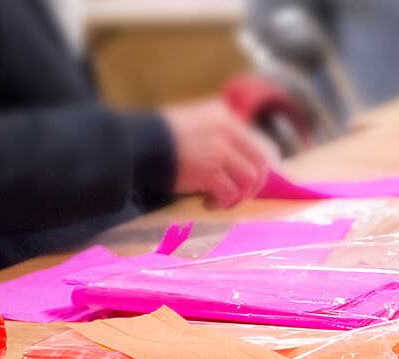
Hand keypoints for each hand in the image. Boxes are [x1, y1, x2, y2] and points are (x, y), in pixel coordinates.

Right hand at [162, 100, 279, 208]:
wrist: (137, 143)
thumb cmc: (158, 136)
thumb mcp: (193, 121)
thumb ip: (215, 133)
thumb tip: (234, 157)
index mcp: (224, 115)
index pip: (257, 142)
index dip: (261, 166)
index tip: (255, 180)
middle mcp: (228, 130)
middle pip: (260, 162)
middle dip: (255, 184)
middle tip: (241, 195)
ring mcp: (221, 151)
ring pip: (250, 179)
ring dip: (240, 195)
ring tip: (222, 201)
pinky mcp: (211, 172)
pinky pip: (230, 193)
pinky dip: (223, 203)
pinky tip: (209, 203)